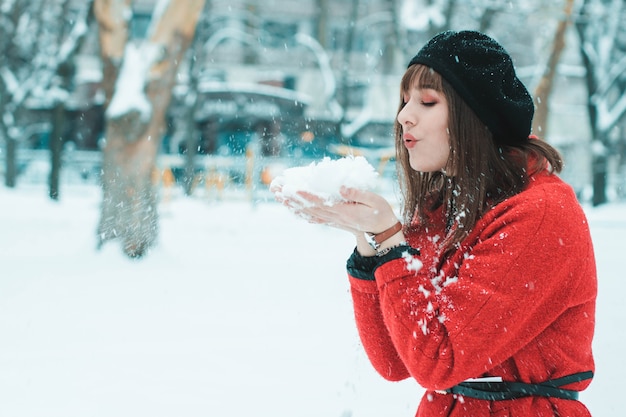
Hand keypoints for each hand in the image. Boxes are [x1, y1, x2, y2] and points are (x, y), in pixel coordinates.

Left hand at [272, 184, 397, 236]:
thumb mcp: (374, 200)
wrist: (383, 232)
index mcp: (344, 211)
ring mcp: (334, 220)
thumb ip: (358, 194)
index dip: (306, 196)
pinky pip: (315, 218)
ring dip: (294, 205)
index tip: (293, 188)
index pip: (321, 202)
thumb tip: (342, 187)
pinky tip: (294, 210)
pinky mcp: (334, 221)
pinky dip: (303, 214)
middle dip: (293, 198)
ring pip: (310, 213)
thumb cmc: (381, 213)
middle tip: (278, 189)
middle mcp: (336, 217)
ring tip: (280, 197)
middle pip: (310, 208)